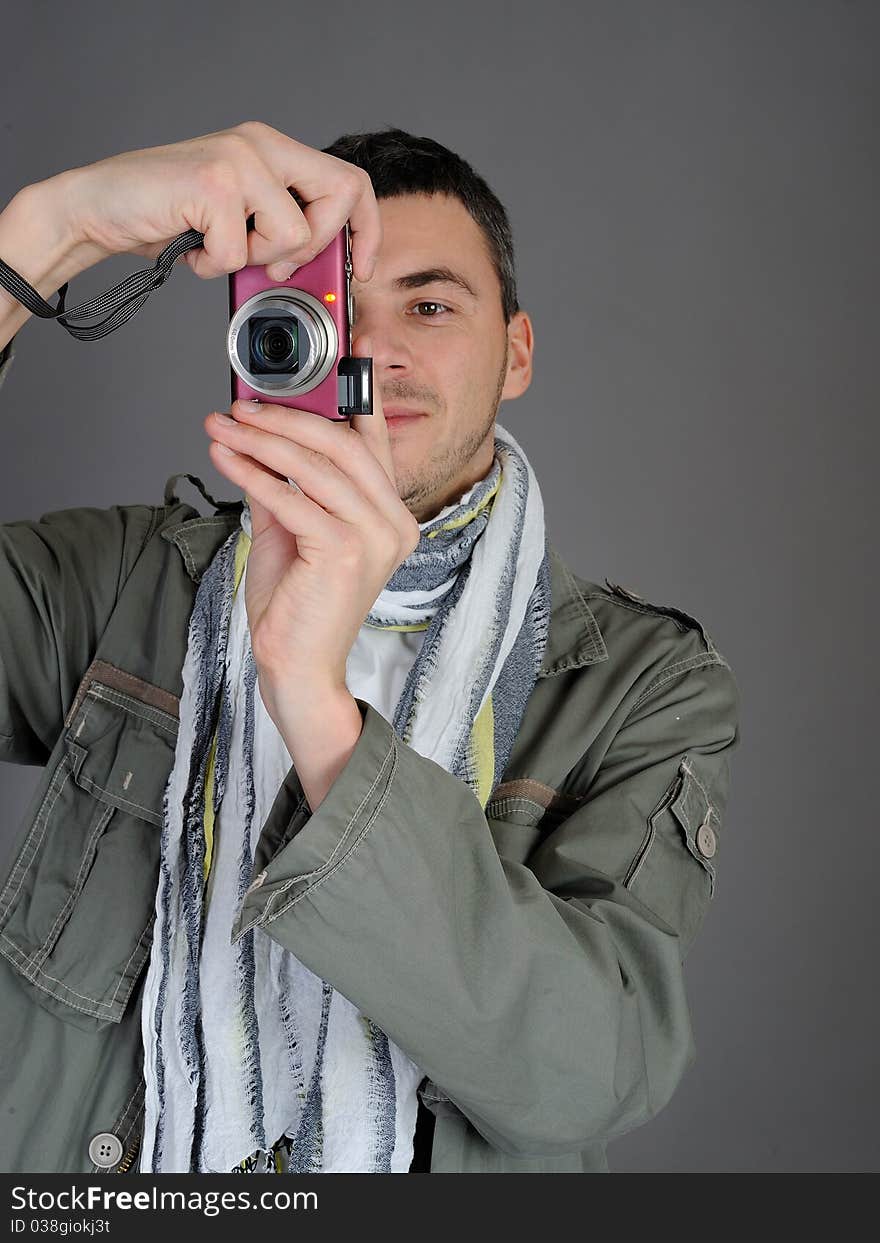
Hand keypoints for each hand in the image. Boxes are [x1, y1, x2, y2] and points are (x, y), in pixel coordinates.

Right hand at [53, 120, 380, 281]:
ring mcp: (239, 159)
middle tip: (271, 263)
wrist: (98, 208)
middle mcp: (261, 144)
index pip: (350, 182)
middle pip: (340, 197)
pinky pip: (242, 252)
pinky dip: (214, 266)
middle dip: (314, 246)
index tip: (360, 268)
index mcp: (273, 150)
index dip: (367, 229)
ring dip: (253, 259)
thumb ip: (284, 230)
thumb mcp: (241, 222)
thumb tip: (333, 271)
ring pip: (293, 234)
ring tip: (216, 246)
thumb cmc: (168, 218)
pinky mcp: (215, 183)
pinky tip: (191, 248)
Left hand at [203, 336, 419, 719]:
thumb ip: (285, 484)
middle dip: (289, 416)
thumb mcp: (291, 531)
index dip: (354, 394)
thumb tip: (260, 437)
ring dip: (262, 440)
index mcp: (390, 515)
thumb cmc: (297, 605)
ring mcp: (375, 538)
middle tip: (242, 404)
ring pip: (318, 466)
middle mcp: (394, 523)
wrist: (296, 666)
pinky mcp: (346, 553)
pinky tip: (225, 458)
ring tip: (223, 425)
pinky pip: (293, 498)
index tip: (327, 358)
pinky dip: (254, 473)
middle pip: (346, 444)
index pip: (373, 441)